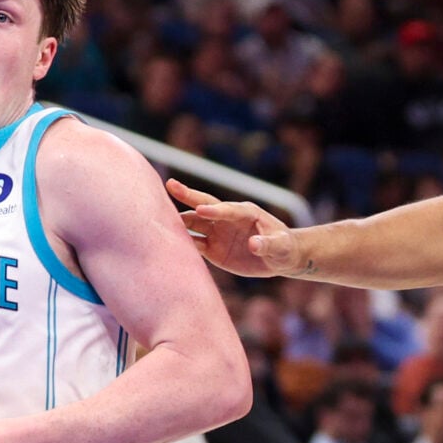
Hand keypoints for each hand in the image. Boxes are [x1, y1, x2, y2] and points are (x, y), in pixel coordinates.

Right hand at [167, 179, 299, 277]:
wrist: (279, 257)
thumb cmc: (284, 247)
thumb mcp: (281, 246)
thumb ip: (268, 244)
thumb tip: (254, 244)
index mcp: (245, 212)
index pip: (227, 209)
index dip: (215, 210)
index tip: (201, 209)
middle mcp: (227, 219)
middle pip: (204, 207)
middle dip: (188, 196)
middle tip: (170, 185)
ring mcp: (217, 233)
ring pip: (195, 225)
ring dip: (179, 222)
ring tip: (158, 219)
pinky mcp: (212, 249)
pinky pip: (194, 245)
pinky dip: (181, 243)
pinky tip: (165, 243)